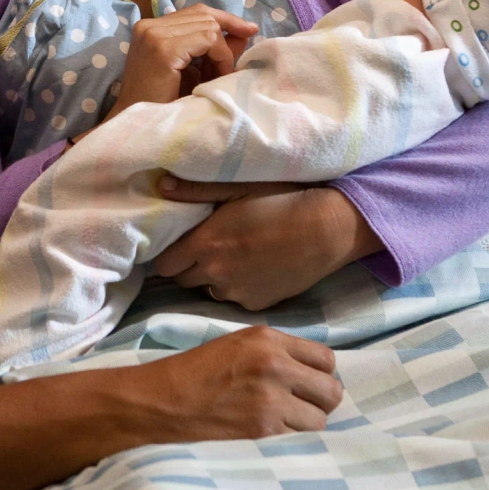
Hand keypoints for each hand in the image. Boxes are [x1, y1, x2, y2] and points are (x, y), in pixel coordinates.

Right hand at [103, 4, 257, 120]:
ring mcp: (154, 34)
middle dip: (229, 32)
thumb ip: (214, 50)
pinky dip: (220, 56)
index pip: (195, 12)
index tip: (248, 30)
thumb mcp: (192, 71)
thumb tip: (245, 32)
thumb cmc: (162, 104)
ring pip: (208, 26)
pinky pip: (207, 39)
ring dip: (224, 51)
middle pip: (203, 14)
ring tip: (223, 74)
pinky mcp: (163, 49)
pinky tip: (218, 76)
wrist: (138, 129)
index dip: (224, 19)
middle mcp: (149, 26)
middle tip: (239, 57)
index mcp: (150, 28)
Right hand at [133, 326, 343, 438]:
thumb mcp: (237, 345)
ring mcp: (271, 400)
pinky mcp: (263, 430)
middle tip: (302, 407)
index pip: (327, 359)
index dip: (321, 375)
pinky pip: (300, 440)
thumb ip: (277, 352)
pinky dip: (291, 441)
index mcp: (269, 339)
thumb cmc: (194, 371)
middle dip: (321, 402)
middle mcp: (276, 365)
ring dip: (306, 425)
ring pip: (320, 421)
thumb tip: (312, 374)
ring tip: (283, 424)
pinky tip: (271, 435)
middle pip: (332, 391)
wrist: (162, 400)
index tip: (309, 385)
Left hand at [149, 182, 383, 311]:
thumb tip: (160, 185)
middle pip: (182, 280)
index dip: (168, 255)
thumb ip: (195, 190)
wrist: (327, 229)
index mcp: (205, 244)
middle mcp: (216, 273)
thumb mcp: (238, 187)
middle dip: (188, 266)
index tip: (178, 245)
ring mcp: (237, 292)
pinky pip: (236, 298)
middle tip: (206, 248)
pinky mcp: (257, 304)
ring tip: (234, 257)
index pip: (164, 265)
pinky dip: (238, 286)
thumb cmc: (283, 199)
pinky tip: (255, 268)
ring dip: (213, 278)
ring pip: (209, 290)